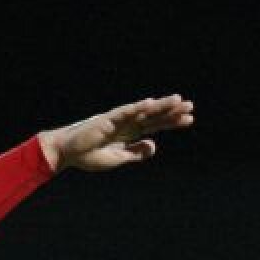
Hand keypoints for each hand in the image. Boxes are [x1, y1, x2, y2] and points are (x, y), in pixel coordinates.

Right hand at [39, 95, 193, 172]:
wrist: (68, 154)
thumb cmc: (89, 156)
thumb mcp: (118, 159)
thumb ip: (135, 153)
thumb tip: (154, 145)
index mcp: (130, 133)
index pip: (156, 125)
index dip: (172, 122)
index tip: (189, 120)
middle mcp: (127, 123)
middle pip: (154, 116)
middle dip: (172, 112)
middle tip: (191, 107)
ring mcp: (118, 120)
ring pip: (144, 111)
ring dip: (161, 106)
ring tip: (179, 101)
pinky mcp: (107, 119)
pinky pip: (125, 112)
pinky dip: (138, 107)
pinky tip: (151, 103)